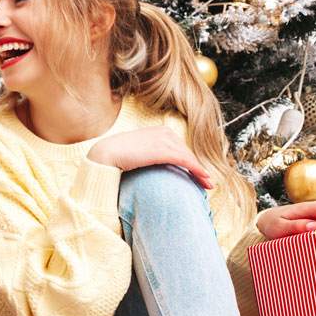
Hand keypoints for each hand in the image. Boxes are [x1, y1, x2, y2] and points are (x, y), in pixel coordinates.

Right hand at [87, 127, 213, 188]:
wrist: (107, 153)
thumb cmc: (120, 155)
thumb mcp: (139, 151)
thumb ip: (151, 154)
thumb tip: (155, 166)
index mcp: (160, 131)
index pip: (181, 148)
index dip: (192, 162)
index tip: (198, 175)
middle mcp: (165, 132)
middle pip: (188, 152)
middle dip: (199, 168)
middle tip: (208, 183)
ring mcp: (164, 140)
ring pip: (189, 157)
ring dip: (201, 172)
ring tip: (208, 185)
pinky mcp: (162, 150)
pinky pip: (185, 160)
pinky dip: (196, 169)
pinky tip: (204, 177)